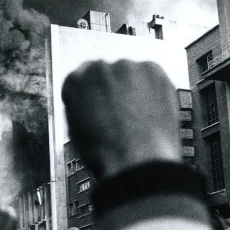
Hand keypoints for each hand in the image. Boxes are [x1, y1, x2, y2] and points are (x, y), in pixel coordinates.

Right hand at [62, 60, 181, 178]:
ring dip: (135, 88)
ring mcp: (126, 67)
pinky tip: (152, 110)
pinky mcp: (152, 69)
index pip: (83, 76)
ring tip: (139, 117)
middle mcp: (98, 69)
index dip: (95, 92)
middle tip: (124, 113)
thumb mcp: (77, 130)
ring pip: (131, 74)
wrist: (135, 161)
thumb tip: (90, 102)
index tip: (103, 100)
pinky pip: (152, 75)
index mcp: (74, 82)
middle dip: (115, 89)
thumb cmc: (107, 154)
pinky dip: (154, 88)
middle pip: (108, 73)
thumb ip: (81, 106)